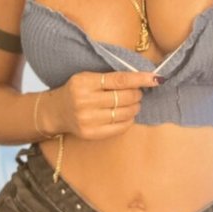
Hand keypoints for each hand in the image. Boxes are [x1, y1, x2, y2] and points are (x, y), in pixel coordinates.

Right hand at [44, 71, 161, 139]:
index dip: (140, 79)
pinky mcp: (91, 134)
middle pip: (124, 98)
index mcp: (85, 82)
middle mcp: (85, 101)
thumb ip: (110, 77)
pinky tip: (127, 115)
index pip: (120, 80)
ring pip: (124, 113)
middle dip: (137, 94)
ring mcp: (87, 120)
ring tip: (133, 103)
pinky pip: (120, 127)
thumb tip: (141, 78)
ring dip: (135, 107)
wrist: (56, 111)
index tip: (156, 78)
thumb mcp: (87, 77)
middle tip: (138, 92)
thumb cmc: (76, 90)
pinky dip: (129, 120)